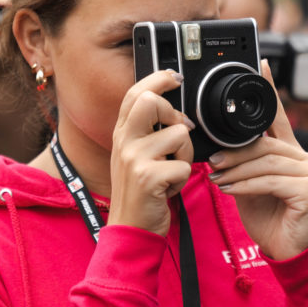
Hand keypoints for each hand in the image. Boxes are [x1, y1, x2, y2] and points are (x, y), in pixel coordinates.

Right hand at [108, 70, 194, 236]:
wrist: (130, 228)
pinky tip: (169, 188)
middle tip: (177, 136)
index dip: (157, 80)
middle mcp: (124, 142)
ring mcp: (134, 159)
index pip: (136, 94)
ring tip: (172, 171)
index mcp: (122, 134)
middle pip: (151, 102)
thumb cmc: (139, 193)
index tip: (174, 78)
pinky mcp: (148, 177)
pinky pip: (183, 166)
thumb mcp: (135, 157)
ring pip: (178, 135)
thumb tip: (173, 110)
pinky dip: (183, 180)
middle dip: (174, 115)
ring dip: (185, 155)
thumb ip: (147, 132)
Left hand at [208, 61, 307, 260]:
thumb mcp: (249, 185)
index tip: (260, 64)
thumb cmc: (268, 219)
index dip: (270, 90)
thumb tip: (219, 150)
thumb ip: (243, 165)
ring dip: (237, 170)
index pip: (279, 117)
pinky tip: (230, 191)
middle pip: (265, 145)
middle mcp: (306, 158)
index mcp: (291, 152)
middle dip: (235, 153)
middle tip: (213, 162)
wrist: (285, 251)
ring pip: (266, 162)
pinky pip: (271, 181)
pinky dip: (246, 185)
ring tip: (217, 178)